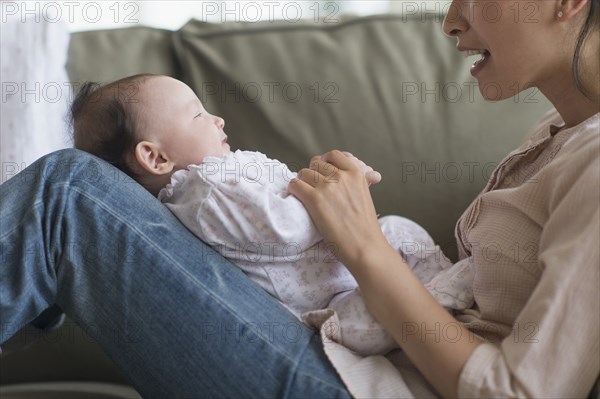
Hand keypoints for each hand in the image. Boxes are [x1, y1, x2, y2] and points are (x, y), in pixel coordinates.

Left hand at [288, 150, 388, 267]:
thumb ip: (359, 181)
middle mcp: (341, 176)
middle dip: (312, 174)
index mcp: (356, 173)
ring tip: (304, 195)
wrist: (365, 247)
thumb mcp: (365, 196)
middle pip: (316, 164)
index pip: (333, 155)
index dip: (324, 162)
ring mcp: (327, 187)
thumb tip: (369, 173)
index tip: (321, 171)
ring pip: (304, 173)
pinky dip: (293, 190)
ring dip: (302, 183)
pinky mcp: (315, 200)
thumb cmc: (365, 227)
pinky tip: (297, 198)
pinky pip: (295, 185)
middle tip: (311, 187)